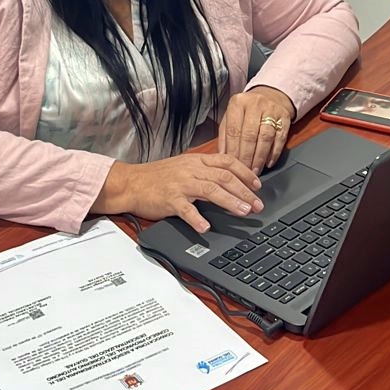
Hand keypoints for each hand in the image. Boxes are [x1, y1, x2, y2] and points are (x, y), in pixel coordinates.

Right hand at [94, 152, 263, 234]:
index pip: (227, 162)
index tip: (258, 185)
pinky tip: (206, 228)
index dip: (245, 173)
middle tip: (257, 205)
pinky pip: (186, 210)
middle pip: (224, 177)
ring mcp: (181, 184)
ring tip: (243, 212)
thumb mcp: (184, 167)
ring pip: (211, 190)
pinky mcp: (169, 199)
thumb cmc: (157, 177)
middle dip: (245, 191)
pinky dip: (197, 219)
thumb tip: (229, 180)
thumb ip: (205, 171)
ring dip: (230, 202)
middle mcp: (191, 170)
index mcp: (197, 161)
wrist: (131, 183)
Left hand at [218, 86, 294, 173]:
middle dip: (247, 156)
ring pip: (265, 137)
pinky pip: (280, 138)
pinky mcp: (285, 117)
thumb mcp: (231, 116)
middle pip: (250, 135)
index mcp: (237, 103)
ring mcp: (271, 110)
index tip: (232, 166)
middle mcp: (255, 104)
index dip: (233, 151)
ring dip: (260, 157)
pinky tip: (268, 163)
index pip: (233, 131)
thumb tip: (222, 156)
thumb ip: (225, 135)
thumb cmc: (247, 110)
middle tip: (244, 171)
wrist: (271, 96)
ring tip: (255, 170)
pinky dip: (274, 153)